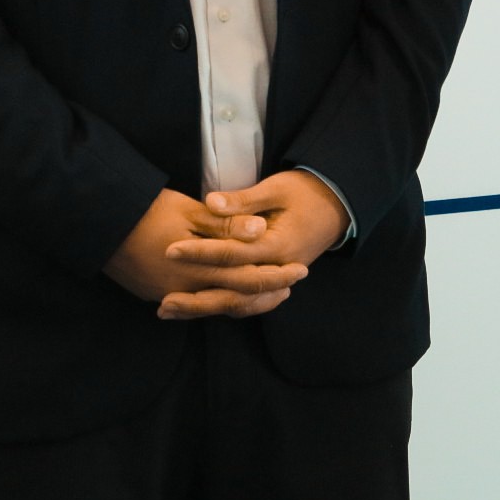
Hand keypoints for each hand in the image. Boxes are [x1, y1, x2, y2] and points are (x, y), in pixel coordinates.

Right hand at [103, 188, 307, 320]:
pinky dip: (217, 300)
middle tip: (290, 287)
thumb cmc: (147, 210)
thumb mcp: (190, 210)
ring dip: (244, 301)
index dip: (276, 275)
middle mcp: (186, 290)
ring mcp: (169, 295)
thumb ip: (226, 224)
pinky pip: (195, 303)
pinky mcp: (156, 293)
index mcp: (199, 269)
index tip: (300, 270)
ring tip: (268, 294)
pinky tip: (226, 293)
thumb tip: (260, 231)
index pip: (248, 278)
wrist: (99, 223)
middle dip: (265, 294)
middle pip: (235, 299)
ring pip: (215, 306)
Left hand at [157, 170, 350, 319]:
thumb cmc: (305, 192)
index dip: (200, 252)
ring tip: (168, 310)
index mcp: (279, 245)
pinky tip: (195, 309)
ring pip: (239, 303)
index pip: (233, 254)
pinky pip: (246, 302)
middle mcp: (279, 269)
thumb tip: (211, 202)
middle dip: (197, 297)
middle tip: (163, 299)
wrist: (337, 205)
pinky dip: (220, 307)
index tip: (170, 250)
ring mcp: (278, 279)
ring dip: (204, 309)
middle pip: (234, 291)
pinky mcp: (274, 282)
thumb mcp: (276, 188)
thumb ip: (243, 200)